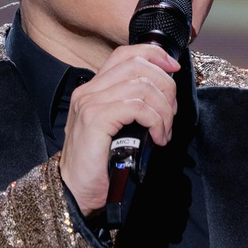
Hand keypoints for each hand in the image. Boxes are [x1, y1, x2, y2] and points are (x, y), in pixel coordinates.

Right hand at [60, 43, 180, 215]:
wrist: (74, 193)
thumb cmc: (99, 167)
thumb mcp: (118, 130)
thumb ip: (131, 108)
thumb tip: (165, 97)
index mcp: (93, 90)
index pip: (125, 54)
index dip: (154, 55)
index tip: (173, 69)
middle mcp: (88, 91)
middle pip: (137, 65)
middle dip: (166, 86)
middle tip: (171, 113)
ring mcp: (90, 104)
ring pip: (142, 86)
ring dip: (164, 109)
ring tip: (164, 131)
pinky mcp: (95, 120)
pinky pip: (138, 107)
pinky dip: (156, 121)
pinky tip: (158, 138)